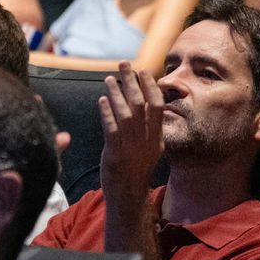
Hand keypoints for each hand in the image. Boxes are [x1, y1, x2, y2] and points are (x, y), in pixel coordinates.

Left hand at [98, 63, 163, 203]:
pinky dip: (107, 112)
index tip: (144, 71)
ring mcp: (131, 147)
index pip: (157, 106)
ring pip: (125, 113)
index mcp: (156, 137)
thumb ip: (151, 129)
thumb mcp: (152, 149)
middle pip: (140, 104)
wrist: (128, 195)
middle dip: (132, 81)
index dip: (151, 87)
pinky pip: (111, 128)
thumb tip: (149, 106)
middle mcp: (146, 140)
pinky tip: (101, 100)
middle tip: (124, 64)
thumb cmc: (137, 170)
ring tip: (109, 78)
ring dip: (116, 93)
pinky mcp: (115, 154)